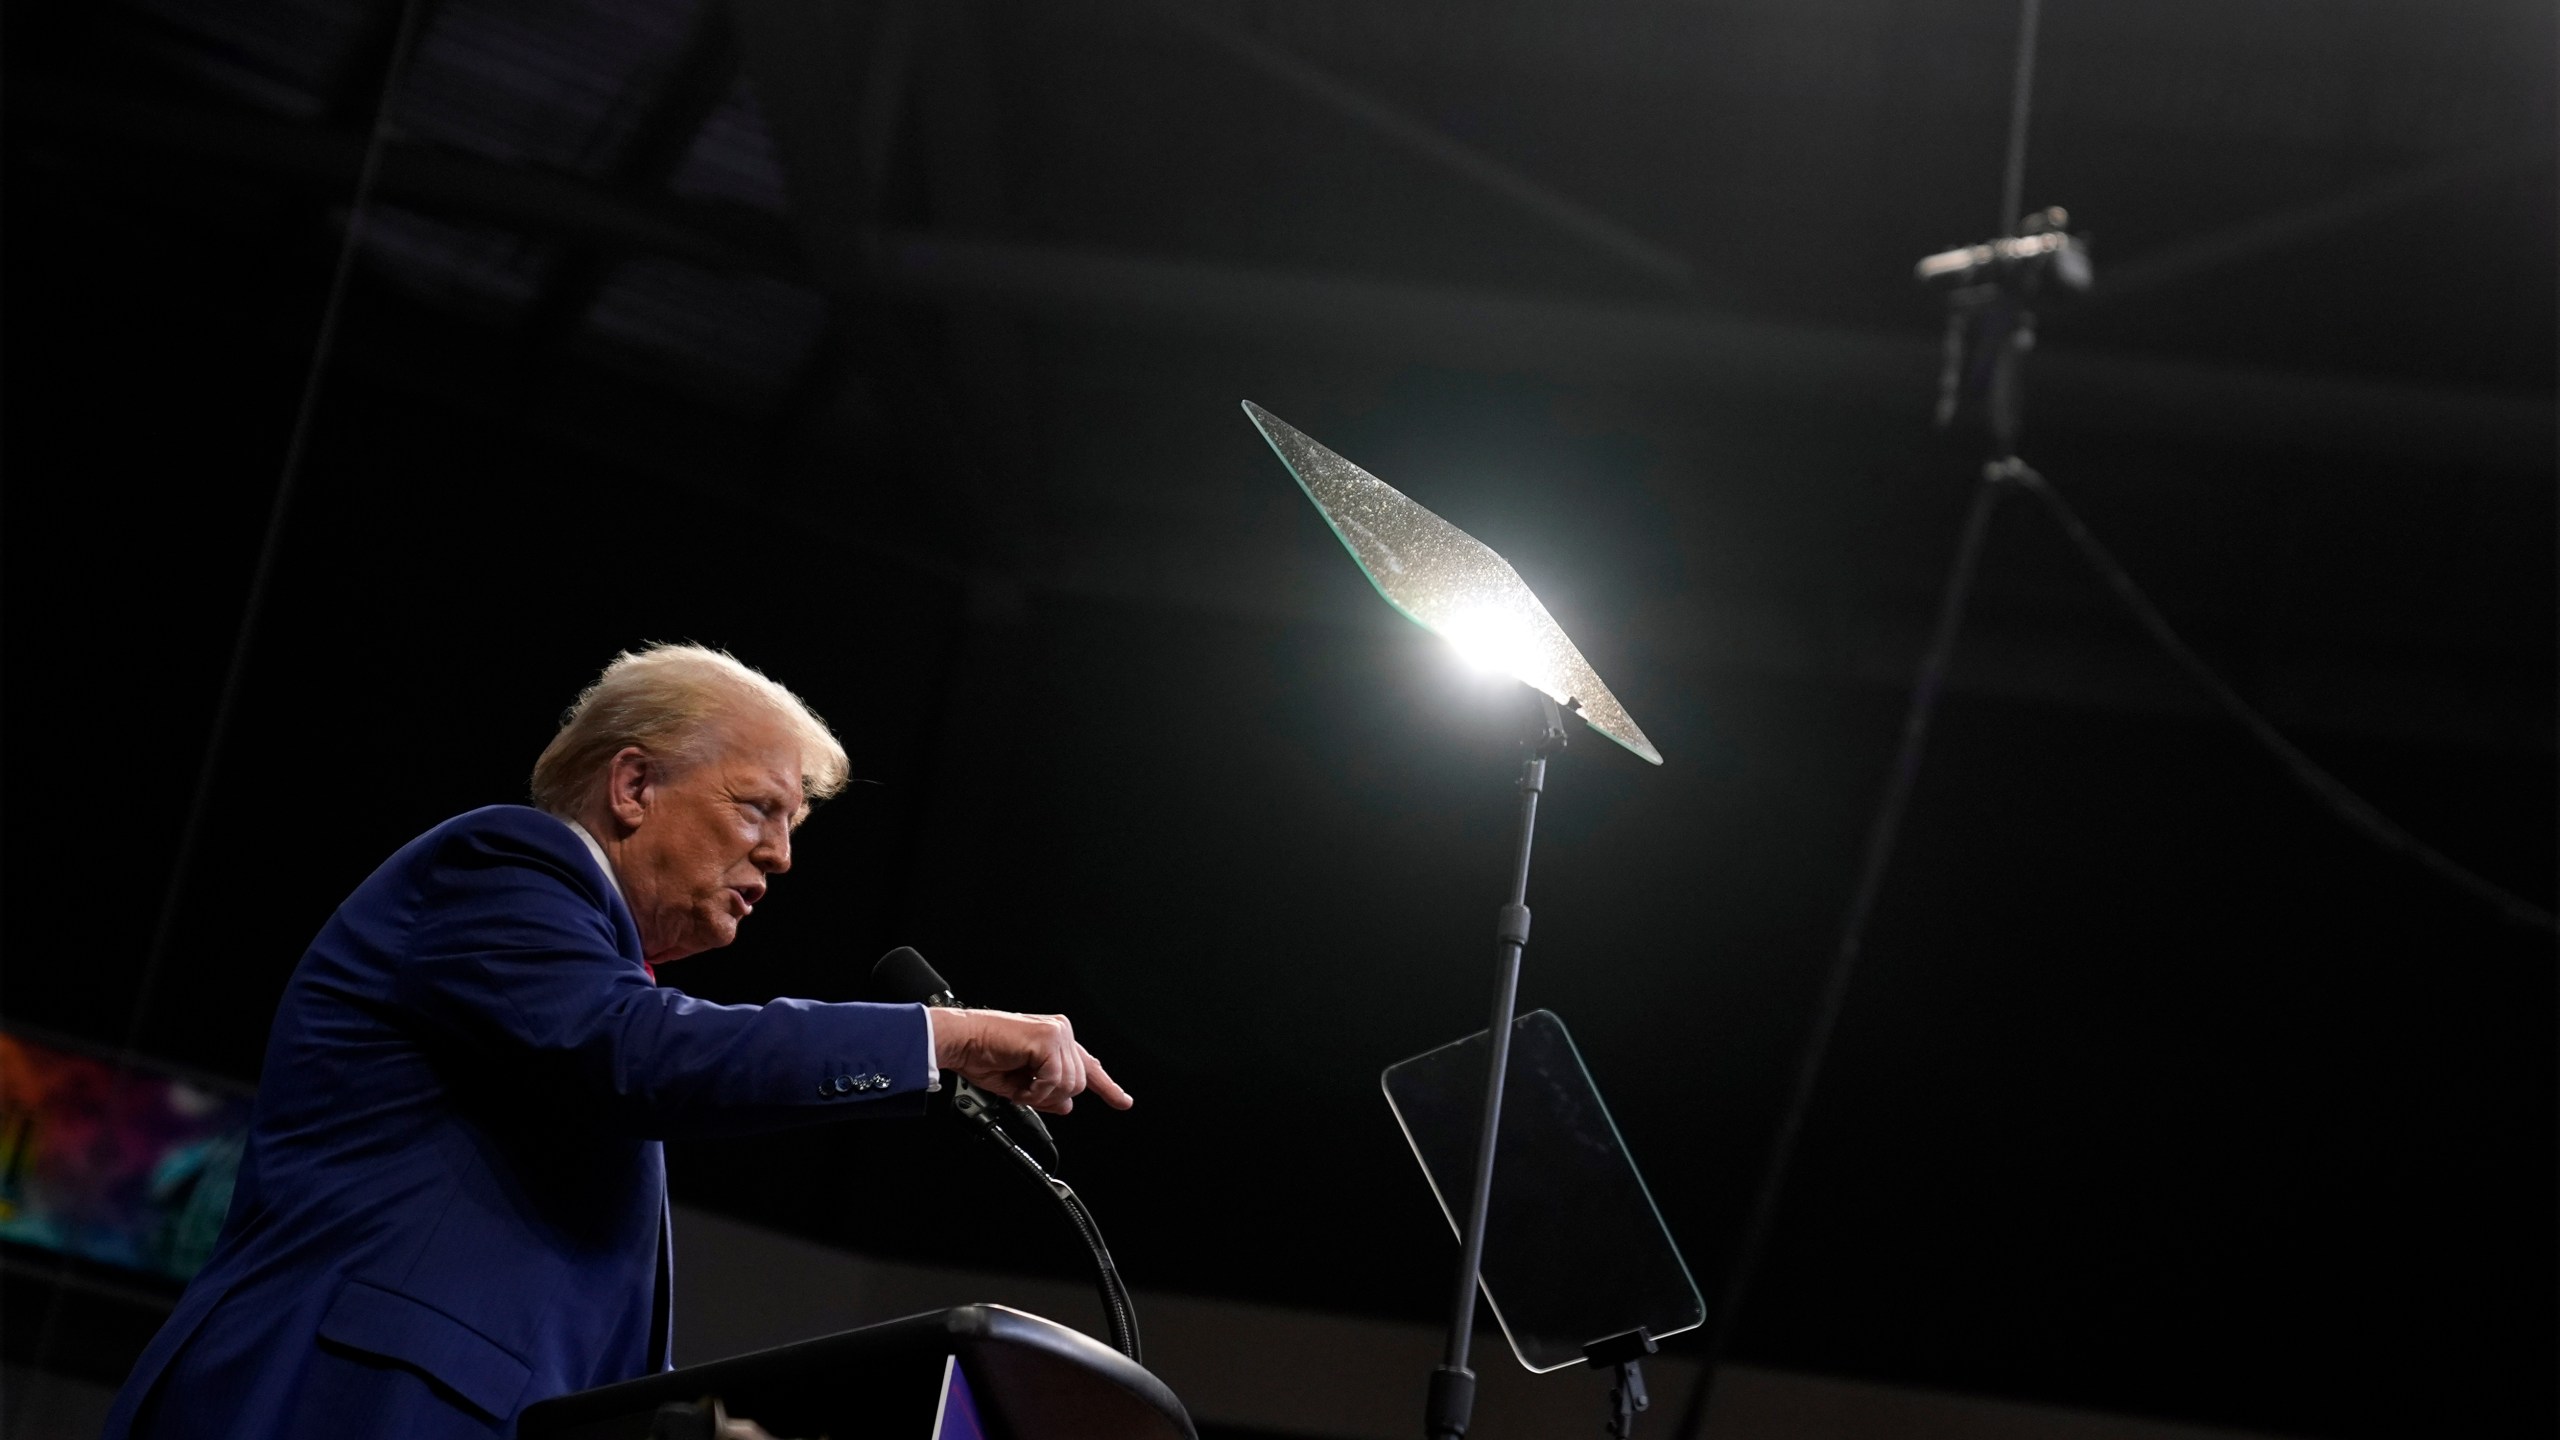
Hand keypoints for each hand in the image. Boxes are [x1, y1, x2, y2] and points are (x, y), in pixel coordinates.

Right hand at [927, 1008, 1132, 1115]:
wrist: (961, 1042)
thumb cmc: (982, 1056)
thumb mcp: (1020, 1086)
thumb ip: (1048, 1095)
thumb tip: (1067, 1106)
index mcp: (1055, 1040)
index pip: (1088, 1066)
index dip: (1107, 1086)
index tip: (1123, 1101)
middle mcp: (1060, 1032)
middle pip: (1078, 1084)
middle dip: (1050, 1096)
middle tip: (1024, 1088)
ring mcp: (1057, 1033)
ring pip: (1070, 1085)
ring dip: (1042, 1094)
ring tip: (1019, 1080)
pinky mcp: (1049, 1038)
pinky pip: (1056, 1080)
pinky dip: (1036, 1089)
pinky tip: (1021, 1080)